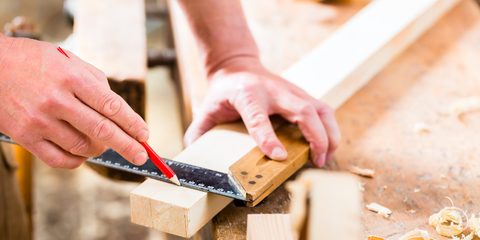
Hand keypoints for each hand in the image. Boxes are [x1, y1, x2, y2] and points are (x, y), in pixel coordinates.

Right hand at [0, 36, 148, 167]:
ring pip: (83, 147)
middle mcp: (56, 100)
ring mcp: (39, 120)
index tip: (145, 135)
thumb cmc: (35, 61)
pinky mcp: (25, 136)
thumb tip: (118, 110)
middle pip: (102, 131)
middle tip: (142, 156)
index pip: (112, 106)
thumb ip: (95, 83)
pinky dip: (77, 160)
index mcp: (71, 78)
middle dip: (128, 146)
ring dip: (100, 150)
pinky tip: (83, 153)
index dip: (133, 123)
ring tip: (104, 144)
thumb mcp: (69, 60)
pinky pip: (59, 159)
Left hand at [185, 57, 339, 166]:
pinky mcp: (301, 94)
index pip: (259, 118)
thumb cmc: (225, 90)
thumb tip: (193, 152)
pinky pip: (324, 110)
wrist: (238, 65)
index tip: (279, 157)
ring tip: (327, 156)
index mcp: (248, 95)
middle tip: (317, 160)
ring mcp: (291, 91)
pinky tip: (328, 144)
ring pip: (321, 109)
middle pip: (303, 111)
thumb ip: (200, 130)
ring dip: (330, 134)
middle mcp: (274, 91)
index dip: (268, 138)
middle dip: (316, 137)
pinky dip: (330, 127)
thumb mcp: (208, 108)